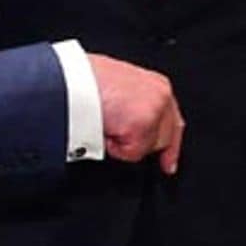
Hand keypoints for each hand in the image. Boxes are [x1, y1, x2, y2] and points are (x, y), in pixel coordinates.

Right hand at [88, 54, 183, 173]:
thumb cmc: (86, 82)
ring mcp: (154, 111)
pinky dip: (114, 147)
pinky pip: (131, 153)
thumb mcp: (119, 88)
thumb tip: (131, 122)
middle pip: (163, 138)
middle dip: (142, 144)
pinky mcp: (143, 126)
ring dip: (124, 143)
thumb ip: (134, 104)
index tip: (169, 164)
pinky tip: (104, 128)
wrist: (73, 81)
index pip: (172, 121)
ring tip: (105, 122)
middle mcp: (161, 96)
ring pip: (145, 147)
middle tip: (114, 132)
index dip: (171, 145)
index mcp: (156, 84)